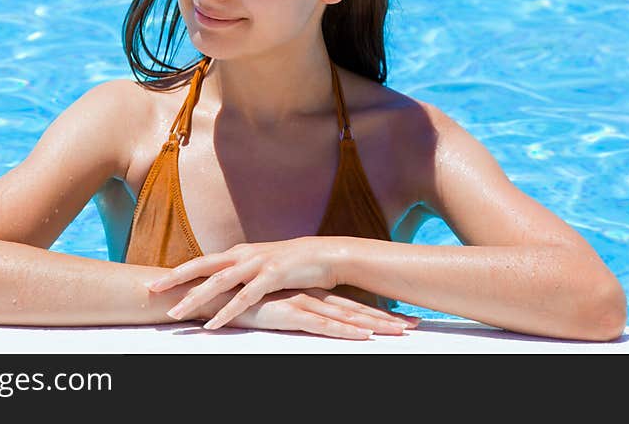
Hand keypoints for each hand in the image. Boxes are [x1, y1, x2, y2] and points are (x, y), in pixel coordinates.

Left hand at [148, 237, 350, 328]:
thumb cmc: (291, 265)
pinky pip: (246, 297)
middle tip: (151, 290)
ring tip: (177, 314)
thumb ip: (240, 274)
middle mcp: (242, 255)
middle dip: (175, 279)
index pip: (200, 262)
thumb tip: (221, 284)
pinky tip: (214, 325)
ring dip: (196, 298)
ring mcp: (257, 264)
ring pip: (219, 282)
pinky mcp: (273, 276)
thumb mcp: (260, 267)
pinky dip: (228, 312)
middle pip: (201, 266)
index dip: (177, 272)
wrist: (324, 254)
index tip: (154, 282)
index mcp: (237, 253)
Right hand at [201, 288, 418, 339]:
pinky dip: (344, 331)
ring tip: (400, 333)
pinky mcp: (288, 312)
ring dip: (373, 325)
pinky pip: (322, 325)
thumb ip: (292, 306)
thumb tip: (309, 315)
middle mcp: (311, 295)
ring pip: (345, 317)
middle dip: (386, 318)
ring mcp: (301, 302)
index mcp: (310, 293)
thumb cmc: (241, 300)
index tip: (403, 319)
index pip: (350, 304)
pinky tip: (362, 337)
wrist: (212, 291)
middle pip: (356, 309)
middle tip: (416, 325)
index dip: (377, 312)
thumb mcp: (274, 304)